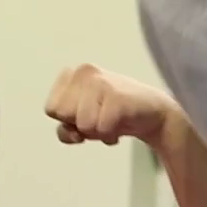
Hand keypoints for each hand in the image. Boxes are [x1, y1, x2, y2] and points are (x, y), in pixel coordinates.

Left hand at [45, 64, 177, 146]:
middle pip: (63, 116)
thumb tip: (74, 134)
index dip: (68, 120)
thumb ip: (66, 128)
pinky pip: (101, 128)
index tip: (87, 115)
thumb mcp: (82, 121)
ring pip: (82, 124)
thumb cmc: (114, 116)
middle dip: (81, 125)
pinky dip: (111, 135)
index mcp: (72, 73)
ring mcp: (101, 82)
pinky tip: (121, 126)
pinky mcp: (117, 96)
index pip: (52, 109)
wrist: (154, 114)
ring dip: (98, 132)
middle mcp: (84, 71)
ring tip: (111, 121)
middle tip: (100, 119)